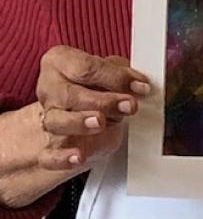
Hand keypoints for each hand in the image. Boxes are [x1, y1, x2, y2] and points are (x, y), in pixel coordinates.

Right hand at [35, 45, 149, 170]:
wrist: (78, 110)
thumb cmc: (94, 84)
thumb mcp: (109, 71)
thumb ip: (122, 74)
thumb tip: (138, 84)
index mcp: (60, 61)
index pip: (85, 67)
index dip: (115, 77)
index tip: (139, 85)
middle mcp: (50, 88)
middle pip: (70, 95)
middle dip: (103, 102)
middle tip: (128, 106)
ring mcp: (46, 118)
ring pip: (56, 122)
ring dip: (82, 123)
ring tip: (102, 123)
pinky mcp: (48, 147)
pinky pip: (48, 155)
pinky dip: (62, 157)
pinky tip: (79, 156)